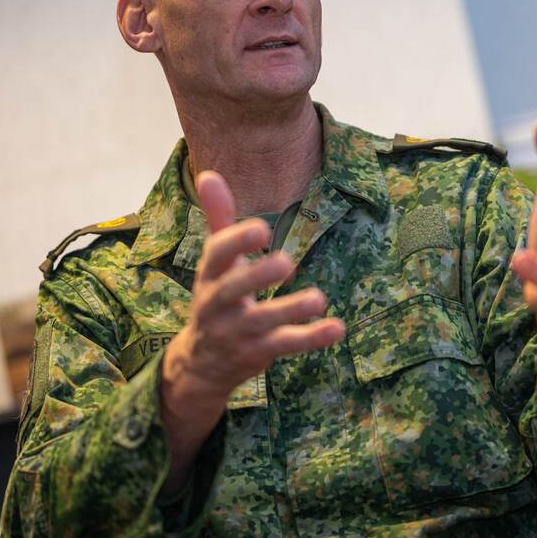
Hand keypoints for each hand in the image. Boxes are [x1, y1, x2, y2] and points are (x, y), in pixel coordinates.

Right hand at [158, 171, 343, 491]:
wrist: (199, 364)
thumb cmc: (215, 298)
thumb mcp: (215, 261)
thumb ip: (218, 218)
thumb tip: (207, 173)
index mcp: (208, 275)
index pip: (216, 255)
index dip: (236, 242)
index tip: (262, 229)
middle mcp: (217, 305)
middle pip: (232, 291)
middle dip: (256, 277)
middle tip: (286, 262)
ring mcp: (236, 332)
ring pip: (262, 322)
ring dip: (290, 310)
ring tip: (319, 298)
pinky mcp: (256, 354)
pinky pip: (284, 345)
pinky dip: (310, 338)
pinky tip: (336, 328)